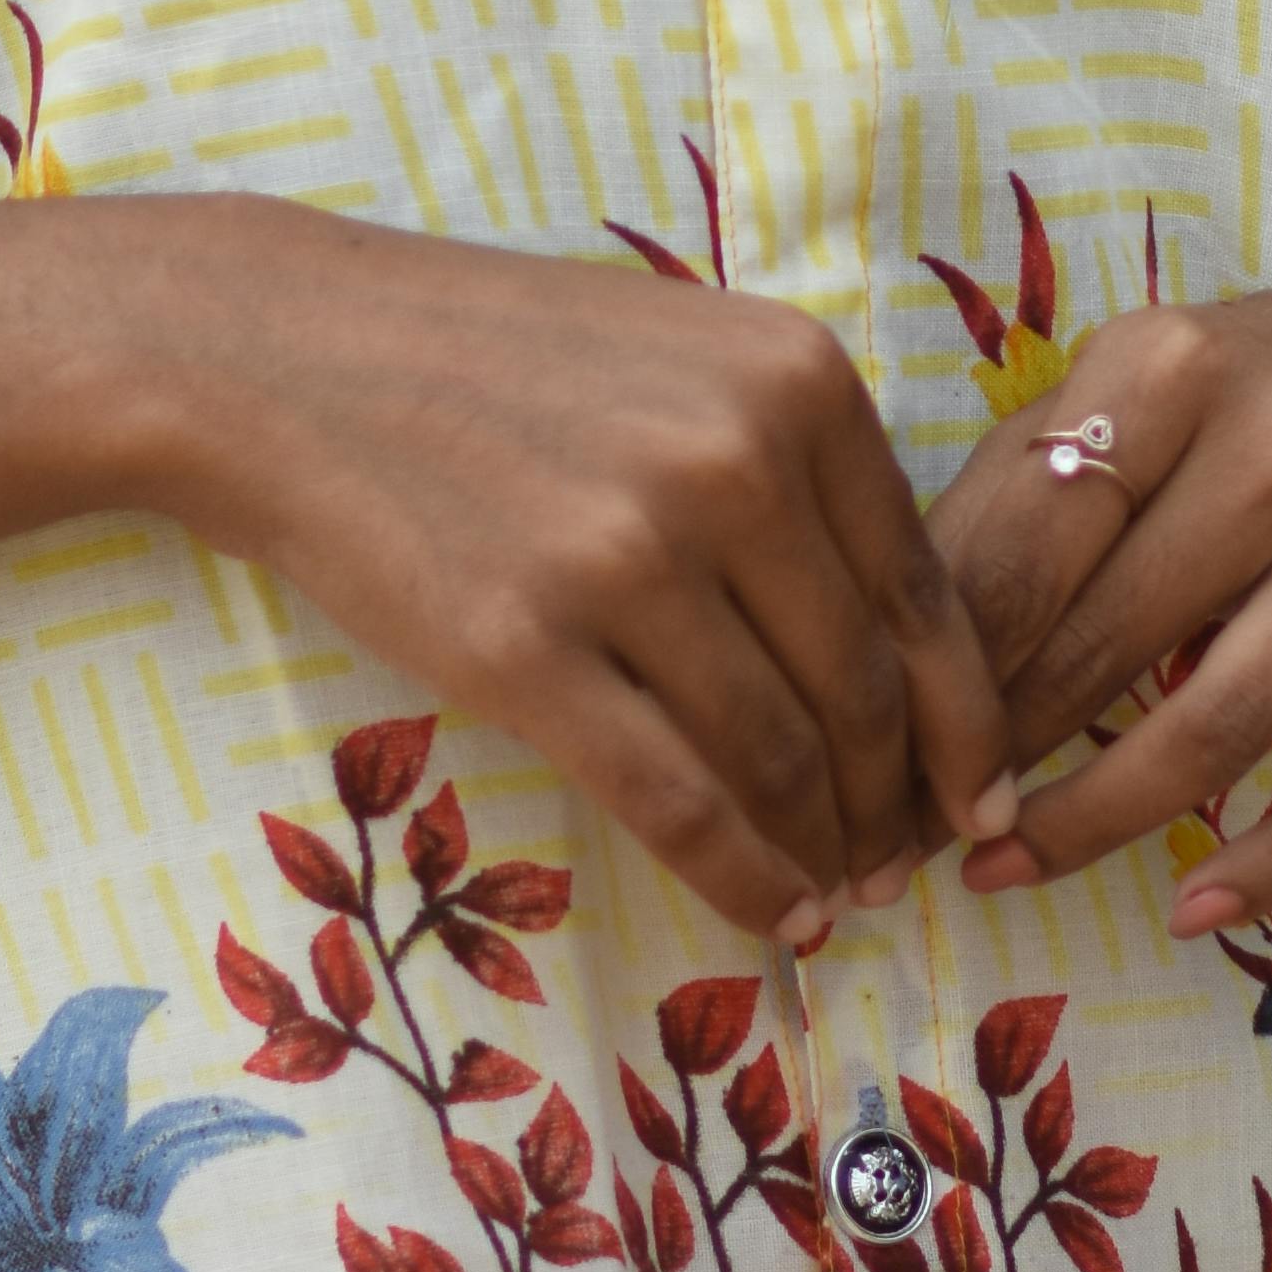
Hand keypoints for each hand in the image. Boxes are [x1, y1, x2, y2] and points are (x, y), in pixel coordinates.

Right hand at [149, 205, 1019, 947]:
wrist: (293, 356)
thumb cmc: (494, 356)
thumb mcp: (680, 356)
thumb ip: (794, 467)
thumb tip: (895, 653)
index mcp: (793, 378)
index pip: (923, 593)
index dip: (963, 724)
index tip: (978, 798)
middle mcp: (732, 460)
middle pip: (860, 689)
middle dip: (892, 805)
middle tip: (896, 867)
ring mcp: (626, 556)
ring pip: (777, 757)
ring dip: (822, 852)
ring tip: (832, 894)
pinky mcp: (526, 649)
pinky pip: (678, 803)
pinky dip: (745, 880)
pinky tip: (774, 915)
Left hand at [920, 240, 1271, 931]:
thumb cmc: (1262, 387)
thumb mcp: (1138, 383)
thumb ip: (1025, 488)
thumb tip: (899, 639)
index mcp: (1177, 368)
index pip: (1028, 544)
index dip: (941, 665)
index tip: (879, 748)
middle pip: (1109, 636)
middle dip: (998, 753)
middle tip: (914, 834)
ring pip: (1221, 721)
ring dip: (1096, 820)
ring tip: (1004, 871)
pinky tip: (1189, 911)